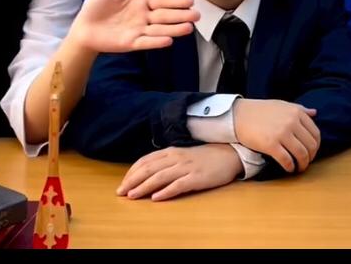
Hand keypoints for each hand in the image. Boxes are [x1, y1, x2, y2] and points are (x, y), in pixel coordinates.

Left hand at [68, 0, 198, 55]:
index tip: (190, 1)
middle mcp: (144, 17)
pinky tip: (168, 40)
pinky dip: (157, 42)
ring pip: (160, 30)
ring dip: (174, 29)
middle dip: (181, 15)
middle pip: (165, 16)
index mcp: (141, 2)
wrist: (84, 26)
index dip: (176, 1)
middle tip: (197, 15)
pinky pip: (146, 42)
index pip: (162, 1)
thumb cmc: (98, 5)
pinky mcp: (131, 43)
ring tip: (189, 28)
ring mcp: (139, 31)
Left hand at [116, 144, 242, 200]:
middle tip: (121, 192)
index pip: (145, 161)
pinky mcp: (197, 178)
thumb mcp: (182, 156)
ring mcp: (186, 168)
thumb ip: (166, 162)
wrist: (229, 154)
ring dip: (144, 187)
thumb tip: (147, 174)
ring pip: (160, 177)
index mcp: (171, 152)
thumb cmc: (204, 157)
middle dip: (132, 181)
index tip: (122, 184)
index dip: (131, 173)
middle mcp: (176, 158)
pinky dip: (166, 191)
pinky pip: (178, 185)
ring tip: (132, 196)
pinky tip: (156, 198)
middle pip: (149, 169)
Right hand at [232, 99, 319, 172]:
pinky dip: (290, 167)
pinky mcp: (271, 144)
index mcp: (296, 112)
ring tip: (299, 168)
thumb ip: (299, 109)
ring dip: (302, 164)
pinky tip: (289, 169)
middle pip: (311, 145)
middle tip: (306, 162)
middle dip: (311, 157)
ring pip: (301, 154)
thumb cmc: (260, 110)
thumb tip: (315, 113)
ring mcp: (282, 133)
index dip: (316, 146)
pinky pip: (287, 160)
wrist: (238, 115)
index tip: (311, 152)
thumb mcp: (282, 105)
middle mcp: (291, 122)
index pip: (315, 133)